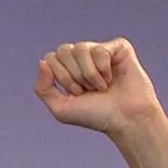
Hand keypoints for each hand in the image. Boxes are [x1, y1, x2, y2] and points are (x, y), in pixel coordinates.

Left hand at [34, 37, 165, 139]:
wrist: (125, 119)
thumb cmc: (95, 115)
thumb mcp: (61, 108)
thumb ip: (43, 88)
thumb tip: (42, 62)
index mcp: (67, 68)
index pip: (50, 58)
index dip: (62, 77)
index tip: (77, 93)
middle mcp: (82, 57)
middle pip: (63, 50)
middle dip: (74, 75)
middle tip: (88, 90)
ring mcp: (99, 51)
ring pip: (80, 48)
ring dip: (89, 74)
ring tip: (101, 86)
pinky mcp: (118, 48)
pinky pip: (99, 50)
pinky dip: (103, 69)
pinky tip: (112, 78)